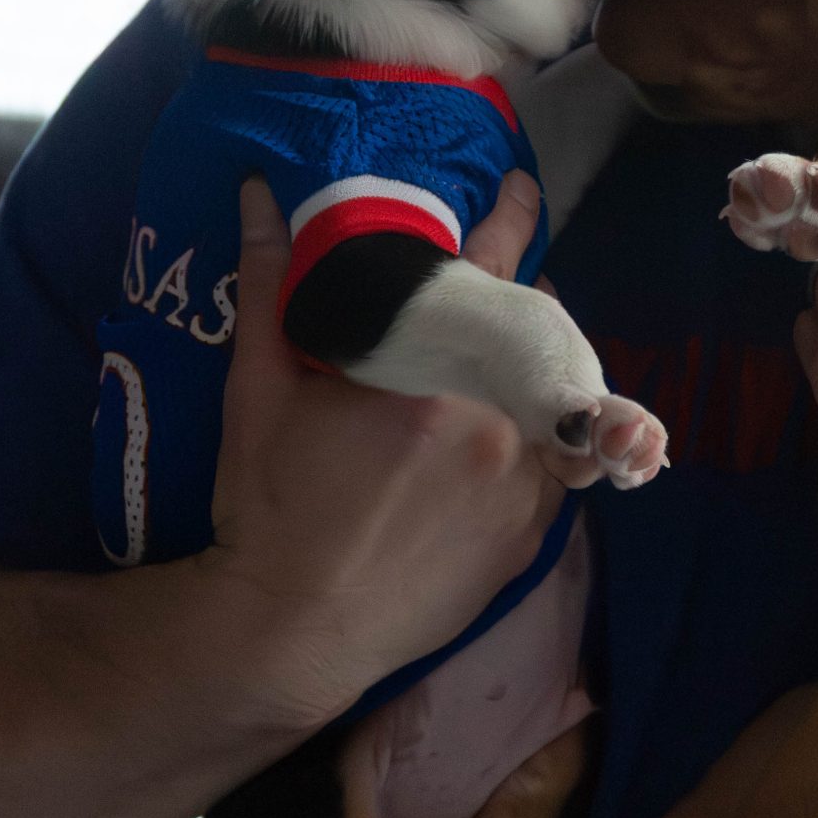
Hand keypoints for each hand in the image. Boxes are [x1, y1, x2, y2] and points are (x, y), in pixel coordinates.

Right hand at [204, 173, 572, 724]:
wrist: (292, 630)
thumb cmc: (269, 506)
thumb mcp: (259, 390)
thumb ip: (271, 285)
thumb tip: (261, 196)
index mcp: (431, 378)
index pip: (491, 271)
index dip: (510, 218)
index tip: (521, 187)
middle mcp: (495, 425)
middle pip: (533, 332)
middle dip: (519, 301)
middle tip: (496, 285)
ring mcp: (524, 486)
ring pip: (555, 394)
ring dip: (534, 368)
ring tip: (500, 360)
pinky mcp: (533, 535)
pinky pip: (558, 461)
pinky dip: (540, 432)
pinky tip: (508, 428)